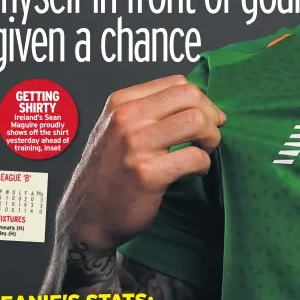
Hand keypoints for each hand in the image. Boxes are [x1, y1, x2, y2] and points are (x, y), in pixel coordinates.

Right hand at [56, 75, 224, 253]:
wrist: (87, 216)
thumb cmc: (109, 172)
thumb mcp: (117, 129)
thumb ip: (149, 110)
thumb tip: (199, 102)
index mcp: (121, 102)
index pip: (177, 82)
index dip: (200, 99)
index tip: (206, 116)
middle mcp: (126, 118)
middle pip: (190, 96)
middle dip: (211, 115)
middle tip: (209, 135)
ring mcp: (136, 145)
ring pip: (197, 121)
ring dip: (211, 138)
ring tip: (203, 151)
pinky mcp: (147, 174)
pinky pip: (195, 156)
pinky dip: (204, 164)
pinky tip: (196, 171)